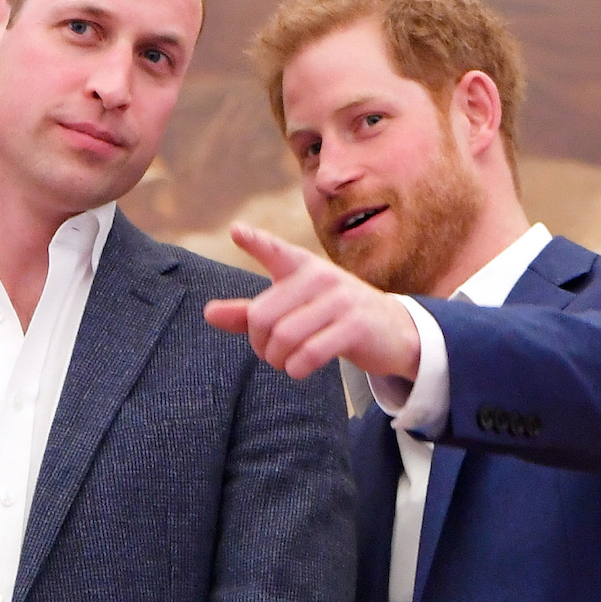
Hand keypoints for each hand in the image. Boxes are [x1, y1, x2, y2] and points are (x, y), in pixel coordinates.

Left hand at [203, 224, 420, 381]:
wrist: (392, 331)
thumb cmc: (332, 317)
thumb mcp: (293, 309)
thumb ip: (249, 313)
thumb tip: (208, 313)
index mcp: (302, 266)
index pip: (274, 250)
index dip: (256, 242)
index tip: (237, 233)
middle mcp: (320, 276)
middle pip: (263, 315)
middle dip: (258, 343)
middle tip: (268, 353)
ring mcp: (340, 299)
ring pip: (285, 336)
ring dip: (277, 359)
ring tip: (283, 362)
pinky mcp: (355, 325)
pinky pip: (310, 352)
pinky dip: (297, 368)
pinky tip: (299, 368)